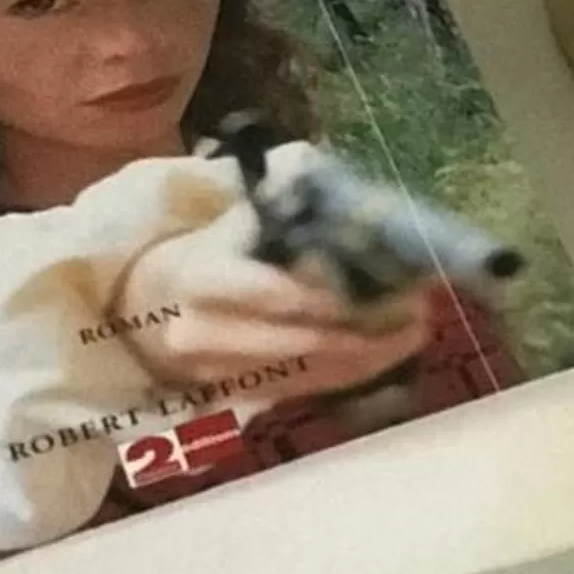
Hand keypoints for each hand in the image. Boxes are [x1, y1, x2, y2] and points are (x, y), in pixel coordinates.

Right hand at [113, 226, 424, 401]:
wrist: (156, 302)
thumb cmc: (217, 247)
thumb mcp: (239, 215)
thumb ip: (284, 197)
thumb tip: (332, 175)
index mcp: (202, 278)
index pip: (272, 294)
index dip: (329, 297)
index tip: (380, 288)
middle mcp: (202, 334)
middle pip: (296, 343)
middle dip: (361, 331)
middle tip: (417, 309)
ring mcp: (218, 375)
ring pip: (305, 373)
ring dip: (367, 357)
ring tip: (415, 329)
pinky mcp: (239, 398)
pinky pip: (303, 391)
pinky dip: (351, 374)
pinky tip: (389, 351)